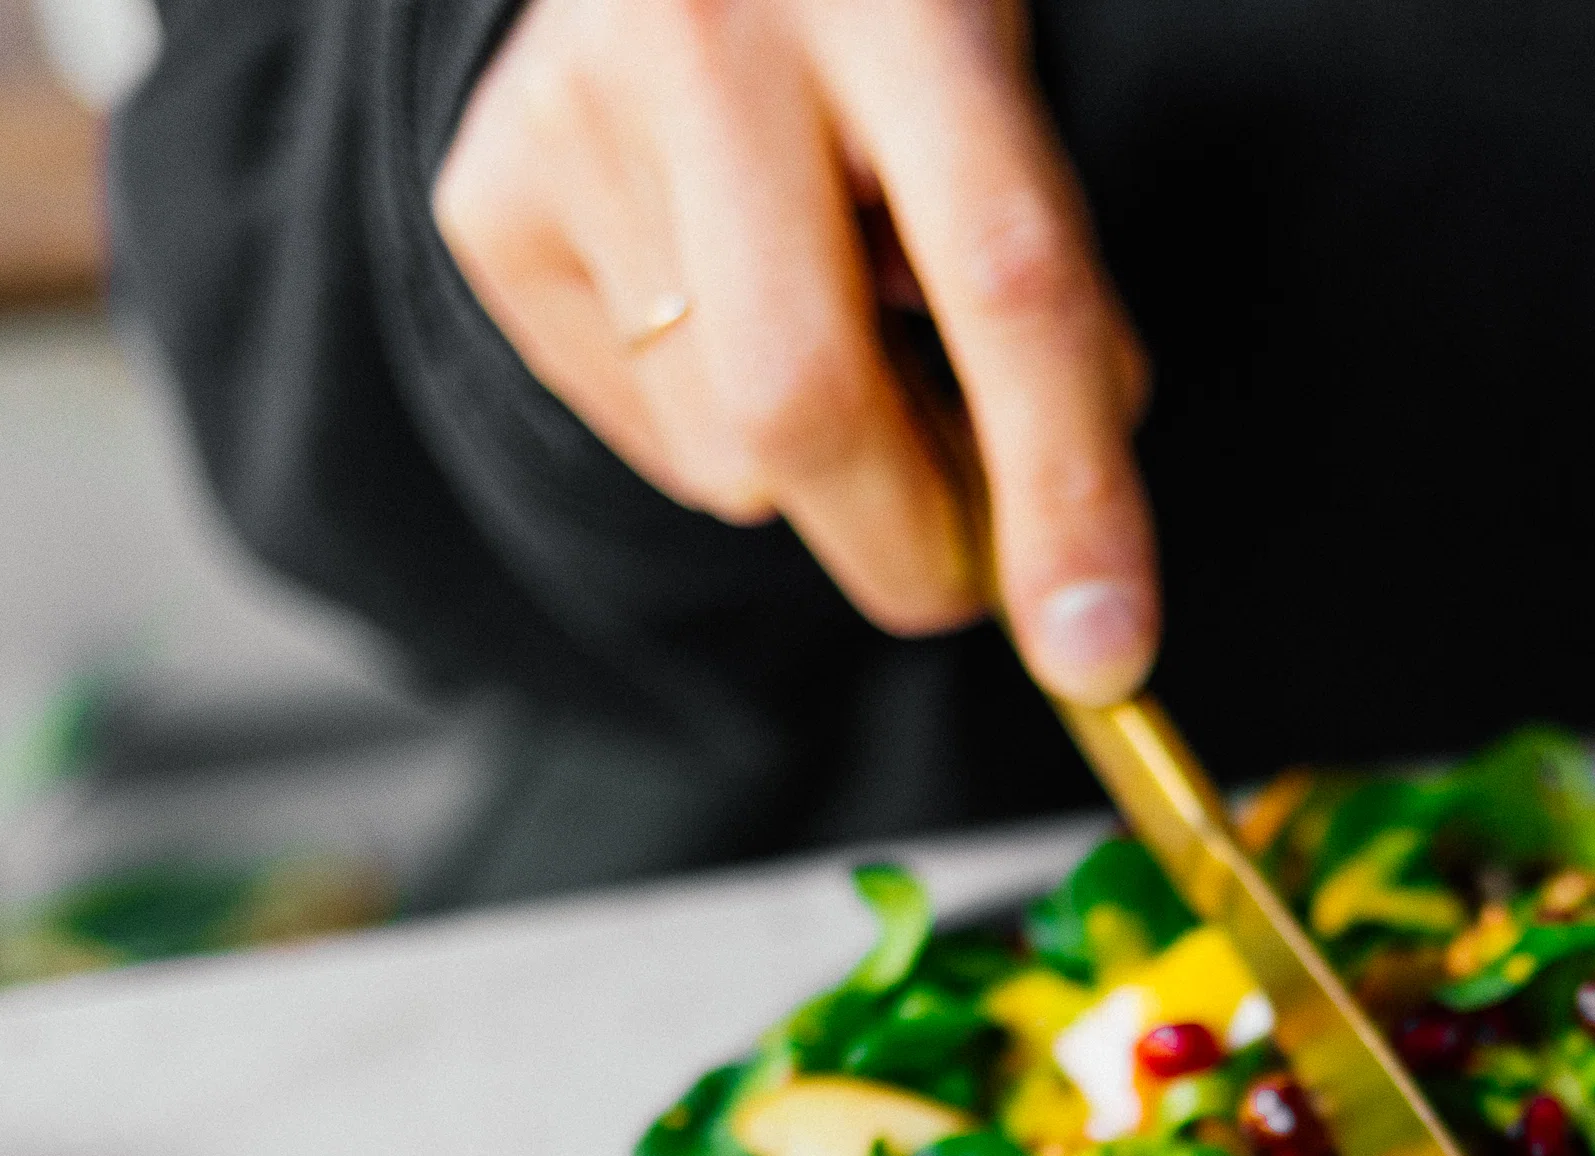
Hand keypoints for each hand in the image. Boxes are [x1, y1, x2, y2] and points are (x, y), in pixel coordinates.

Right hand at [433, 0, 1155, 699]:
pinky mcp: (491, 205)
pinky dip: (722, 424)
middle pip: (808, 407)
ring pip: (728, 451)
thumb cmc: (880, 24)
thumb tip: (1054, 539)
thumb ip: (1045, 290)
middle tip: (974, 554)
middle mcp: (709, 43)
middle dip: (914, 540)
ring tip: (835, 322)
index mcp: (897, 1)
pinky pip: (644, 428)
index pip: (1003, 281)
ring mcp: (573, 123)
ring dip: (820, 468)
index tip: (1104, 652)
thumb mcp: (1000, 98)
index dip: (1065, 488)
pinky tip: (728, 299)